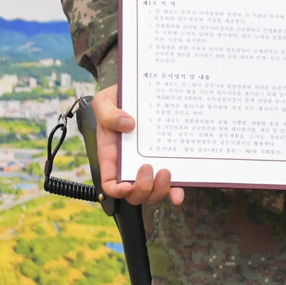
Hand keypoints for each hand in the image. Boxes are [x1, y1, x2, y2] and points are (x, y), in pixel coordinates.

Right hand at [93, 85, 182, 206]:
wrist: (140, 90)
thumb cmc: (118, 98)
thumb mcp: (105, 101)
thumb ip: (108, 113)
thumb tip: (127, 124)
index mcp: (111, 155)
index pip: (110, 183)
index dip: (118, 191)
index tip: (128, 185)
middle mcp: (130, 163)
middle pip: (133, 194)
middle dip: (142, 190)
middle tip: (150, 169)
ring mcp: (149, 162)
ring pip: (152, 192)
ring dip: (159, 191)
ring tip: (166, 172)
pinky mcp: (166, 158)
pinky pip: (171, 181)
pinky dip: (176, 190)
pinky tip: (180, 192)